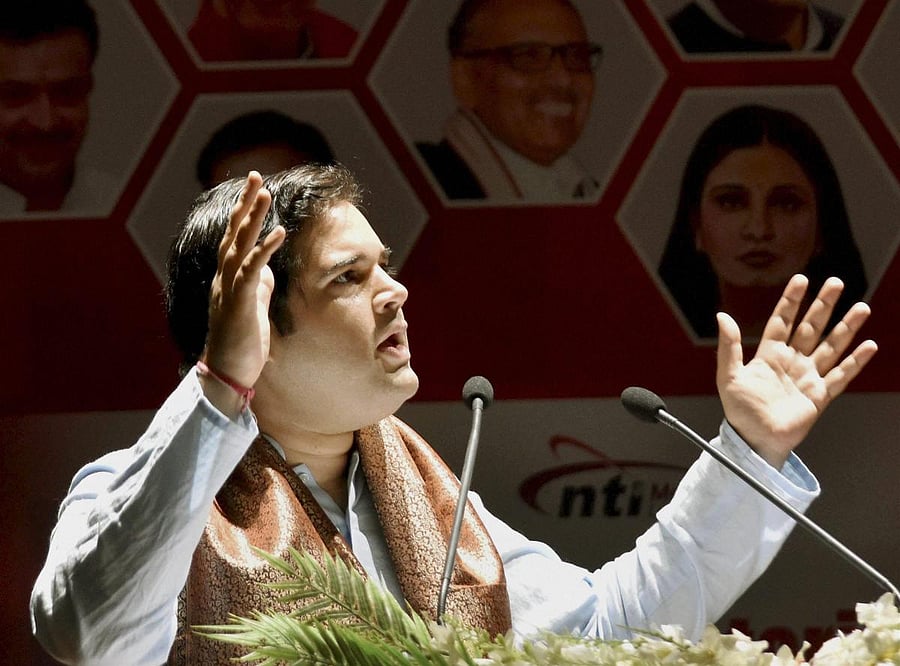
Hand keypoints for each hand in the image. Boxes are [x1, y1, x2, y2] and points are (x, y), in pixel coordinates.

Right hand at [201, 172, 285, 406]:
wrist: (226, 374)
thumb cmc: (241, 344)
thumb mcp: (251, 307)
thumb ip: (256, 285)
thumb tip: (267, 270)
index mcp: (227, 278)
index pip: (233, 238)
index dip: (242, 213)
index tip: (253, 189)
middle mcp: (224, 278)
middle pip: (234, 232)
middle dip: (245, 203)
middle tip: (255, 176)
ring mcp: (229, 288)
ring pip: (240, 244)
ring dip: (253, 217)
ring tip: (265, 192)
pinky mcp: (240, 301)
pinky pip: (253, 269)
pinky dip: (266, 249)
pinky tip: (280, 233)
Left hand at [716, 274, 877, 467]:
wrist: (754, 441)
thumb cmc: (739, 412)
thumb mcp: (728, 376)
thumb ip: (728, 346)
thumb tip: (722, 316)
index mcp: (769, 356)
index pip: (782, 322)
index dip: (791, 301)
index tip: (801, 280)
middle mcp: (791, 363)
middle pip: (811, 328)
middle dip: (824, 305)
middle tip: (836, 283)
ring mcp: (807, 378)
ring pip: (831, 346)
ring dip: (846, 327)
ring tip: (861, 307)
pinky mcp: (819, 396)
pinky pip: (841, 375)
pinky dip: (855, 361)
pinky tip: (868, 346)